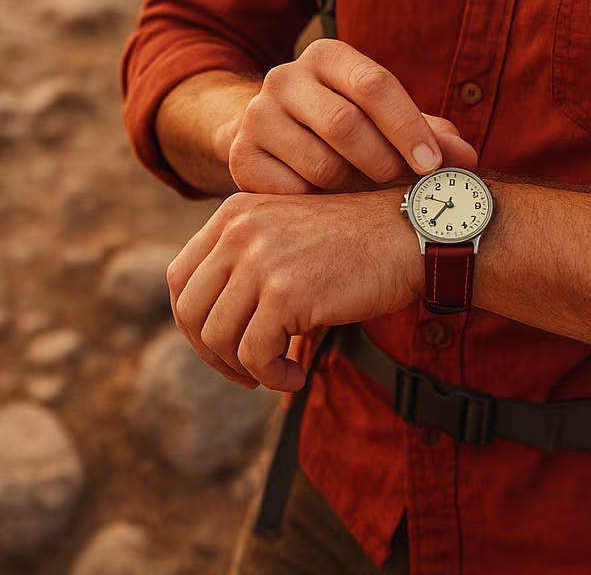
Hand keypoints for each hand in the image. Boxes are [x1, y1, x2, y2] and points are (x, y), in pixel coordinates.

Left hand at [167, 189, 419, 390]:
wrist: (410, 234)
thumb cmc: (358, 243)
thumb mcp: (288, 235)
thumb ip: (247, 264)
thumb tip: (213, 333)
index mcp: (234, 214)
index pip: (180, 279)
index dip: (193, 324)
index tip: (223, 347)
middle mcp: (239, 232)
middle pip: (191, 312)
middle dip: (214, 354)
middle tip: (247, 372)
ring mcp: (261, 260)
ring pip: (219, 338)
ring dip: (246, 369)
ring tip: (278, 372)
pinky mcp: (286, 293)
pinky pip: (255, 355)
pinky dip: (272, 376)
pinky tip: (297, 373)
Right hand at [226, 39, 477, 194]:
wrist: (270, 134)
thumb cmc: (347, 125)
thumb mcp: (386, 120)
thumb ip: (429, 135)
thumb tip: (466, 159)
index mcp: (327, 56)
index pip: (374, 84)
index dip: (409, 128)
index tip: (433, 166)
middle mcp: (285, 77)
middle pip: (345, 125)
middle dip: (383, 164)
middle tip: (400, 187)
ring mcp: (256, 116)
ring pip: (320, 166)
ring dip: (352, 190)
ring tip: (362, 193)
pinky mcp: (240, 156)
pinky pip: (291, 194)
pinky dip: (318, 207)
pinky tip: (327, 203)